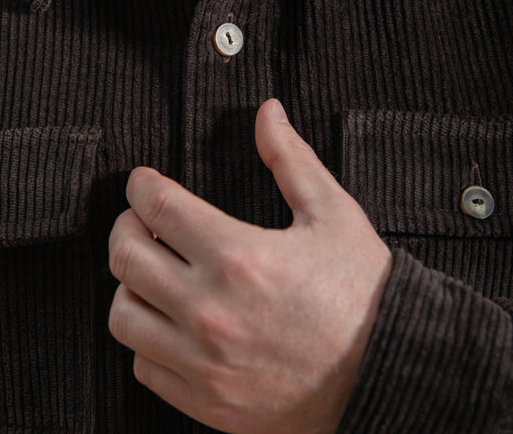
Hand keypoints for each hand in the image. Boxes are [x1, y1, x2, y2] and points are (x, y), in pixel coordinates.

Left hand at [108, 99, 392, 433]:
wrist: (389, 373)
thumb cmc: (362, 291)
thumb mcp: (332, 213)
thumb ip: (290, 158)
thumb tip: (267, 111)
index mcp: (238, 255)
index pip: (156, 205)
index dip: (139, 184)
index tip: (142, 181)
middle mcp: (210, 310)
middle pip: (125, 256)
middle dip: (125, 225)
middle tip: (141, 219)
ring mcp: (204, 362)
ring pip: (123, 315)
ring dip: (130, 284)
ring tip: (153, 271)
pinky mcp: (207, 402)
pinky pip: (144, 366)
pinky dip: (147, 339)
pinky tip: (170, 321)